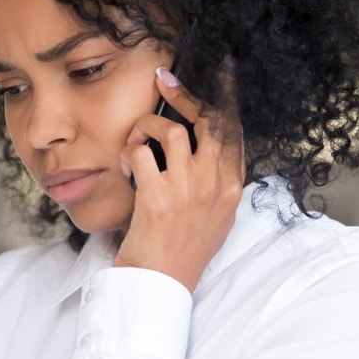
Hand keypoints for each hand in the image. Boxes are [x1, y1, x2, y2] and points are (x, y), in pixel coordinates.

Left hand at [113, 63, 244, 291]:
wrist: (161, 287)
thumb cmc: (180, 252)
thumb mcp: (213, 217)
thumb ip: (213, 182)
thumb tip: (200, 147)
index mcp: (231, 189)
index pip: (235, 130)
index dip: (227, 96)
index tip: (223, 71)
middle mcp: (215, 186)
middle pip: (208, 121)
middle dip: (184, 94)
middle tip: (163, 80)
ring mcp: (188, 192)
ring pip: (170, 131)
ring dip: (144, 127)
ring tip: (134, 141)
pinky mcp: (158, 199)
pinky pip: (140, 154)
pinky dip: (127, 153)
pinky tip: (123, 168)